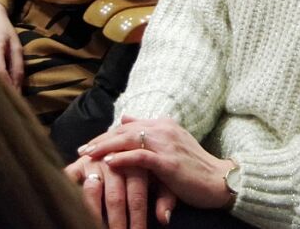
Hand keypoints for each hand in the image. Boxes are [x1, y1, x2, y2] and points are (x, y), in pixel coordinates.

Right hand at [67, 156, 173, 228]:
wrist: (128, 141)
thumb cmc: (146, 168)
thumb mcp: (159, 179)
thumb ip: (164, 197)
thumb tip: (164, 219)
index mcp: (137, 164)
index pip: (137, 197)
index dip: (137, 219)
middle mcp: (114, 162)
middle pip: (115, 197)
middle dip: (117, 222)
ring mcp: (95, 162)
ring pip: (92, 191)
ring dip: (93, 214)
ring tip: (94, 228)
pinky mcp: (78, 164)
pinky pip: (70, 180)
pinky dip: (70, 193)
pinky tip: (72, 209)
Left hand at [78, 116, 235, 212]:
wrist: (218, 180)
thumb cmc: (193, 167)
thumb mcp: (170, 144)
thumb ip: (148, 131)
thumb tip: (125, 118)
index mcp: (164, 123)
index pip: (128, 125)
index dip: (107, 134)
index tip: (89, 144)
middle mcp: (164, 129)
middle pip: (124, 130)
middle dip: (100, 140)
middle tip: (81, 150)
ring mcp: (167, 144)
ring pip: (128, 140)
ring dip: (105, 147)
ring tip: (87, 155)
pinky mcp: (168, 162)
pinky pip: (140, 157)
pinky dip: (122, 159)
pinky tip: (108, 163)